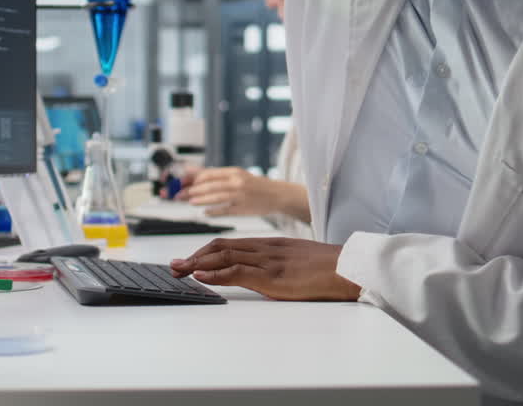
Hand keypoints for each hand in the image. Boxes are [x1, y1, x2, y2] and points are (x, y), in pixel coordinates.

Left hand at [169, 237, 361, 300]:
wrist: (348, 268)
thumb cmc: (328, 269)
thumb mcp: (297, 262)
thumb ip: (278, 266)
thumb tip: (264, 277)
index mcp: (270, 245)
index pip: (230, 243)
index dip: (205, 251)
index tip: (188, 259)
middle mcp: (264, 249)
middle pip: (220, 247)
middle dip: (194, 256)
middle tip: (174, 266)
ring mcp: (267, 261)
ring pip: (224, 256)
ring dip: (196, 264)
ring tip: (178, 271)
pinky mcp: (272, 276)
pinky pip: (238, 272)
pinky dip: (216, 273)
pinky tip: (201, 276)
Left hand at [176, 166, 294, 216]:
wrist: (277, 195)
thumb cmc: (253, 185)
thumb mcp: (234, 175)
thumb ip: (212, 174)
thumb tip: (189, 170)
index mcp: (233, 172)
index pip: (208, 174)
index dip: (191, 179)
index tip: (179, 183)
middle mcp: (236, 182)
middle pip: (209, 185)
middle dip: (191, 190)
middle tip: (177, 195)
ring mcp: (240, 195)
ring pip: (217, 196)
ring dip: (201, 199)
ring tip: (190, 201)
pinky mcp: (243, 208)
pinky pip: (225, 210)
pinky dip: (214, 211)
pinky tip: (205, 213)